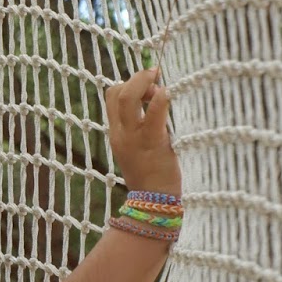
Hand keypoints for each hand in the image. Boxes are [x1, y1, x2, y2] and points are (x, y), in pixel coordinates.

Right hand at [104, 67, 179, 195]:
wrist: (153, 204)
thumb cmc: (152, 175)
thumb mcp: (138, 149)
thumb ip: (140, 128)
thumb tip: (156, 101)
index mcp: (116, 134)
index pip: (111, 97)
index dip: (127, 83)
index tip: (148, 84)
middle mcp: (120, 134)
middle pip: (115, 93)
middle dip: (135, 78)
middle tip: (155, 76)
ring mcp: (134, 138)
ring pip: (127, 98)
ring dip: (144, 83)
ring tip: (161, 85)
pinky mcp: (152, 143)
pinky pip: (153, 113)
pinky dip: (162, 99)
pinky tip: (170, 95)